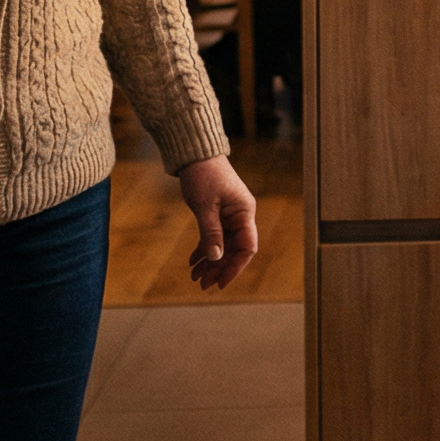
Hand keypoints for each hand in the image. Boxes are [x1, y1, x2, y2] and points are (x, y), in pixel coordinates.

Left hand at [178, 154, 258, 290]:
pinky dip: (204, 249)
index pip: (247, 247)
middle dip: (218, 268)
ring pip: (222, 245)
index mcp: (243, 213)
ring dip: (210, 262)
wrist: (196, 155)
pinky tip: (192, 262)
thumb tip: (216, 258)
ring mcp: (229, 215)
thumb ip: (211, 232)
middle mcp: (240, 216)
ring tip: (195, 277)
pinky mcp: (218, 213)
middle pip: (233, 249)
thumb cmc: (203, 176)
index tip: (221, 282)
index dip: (235, 267)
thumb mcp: (205, 206)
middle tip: (202, 284)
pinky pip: (213, 237)